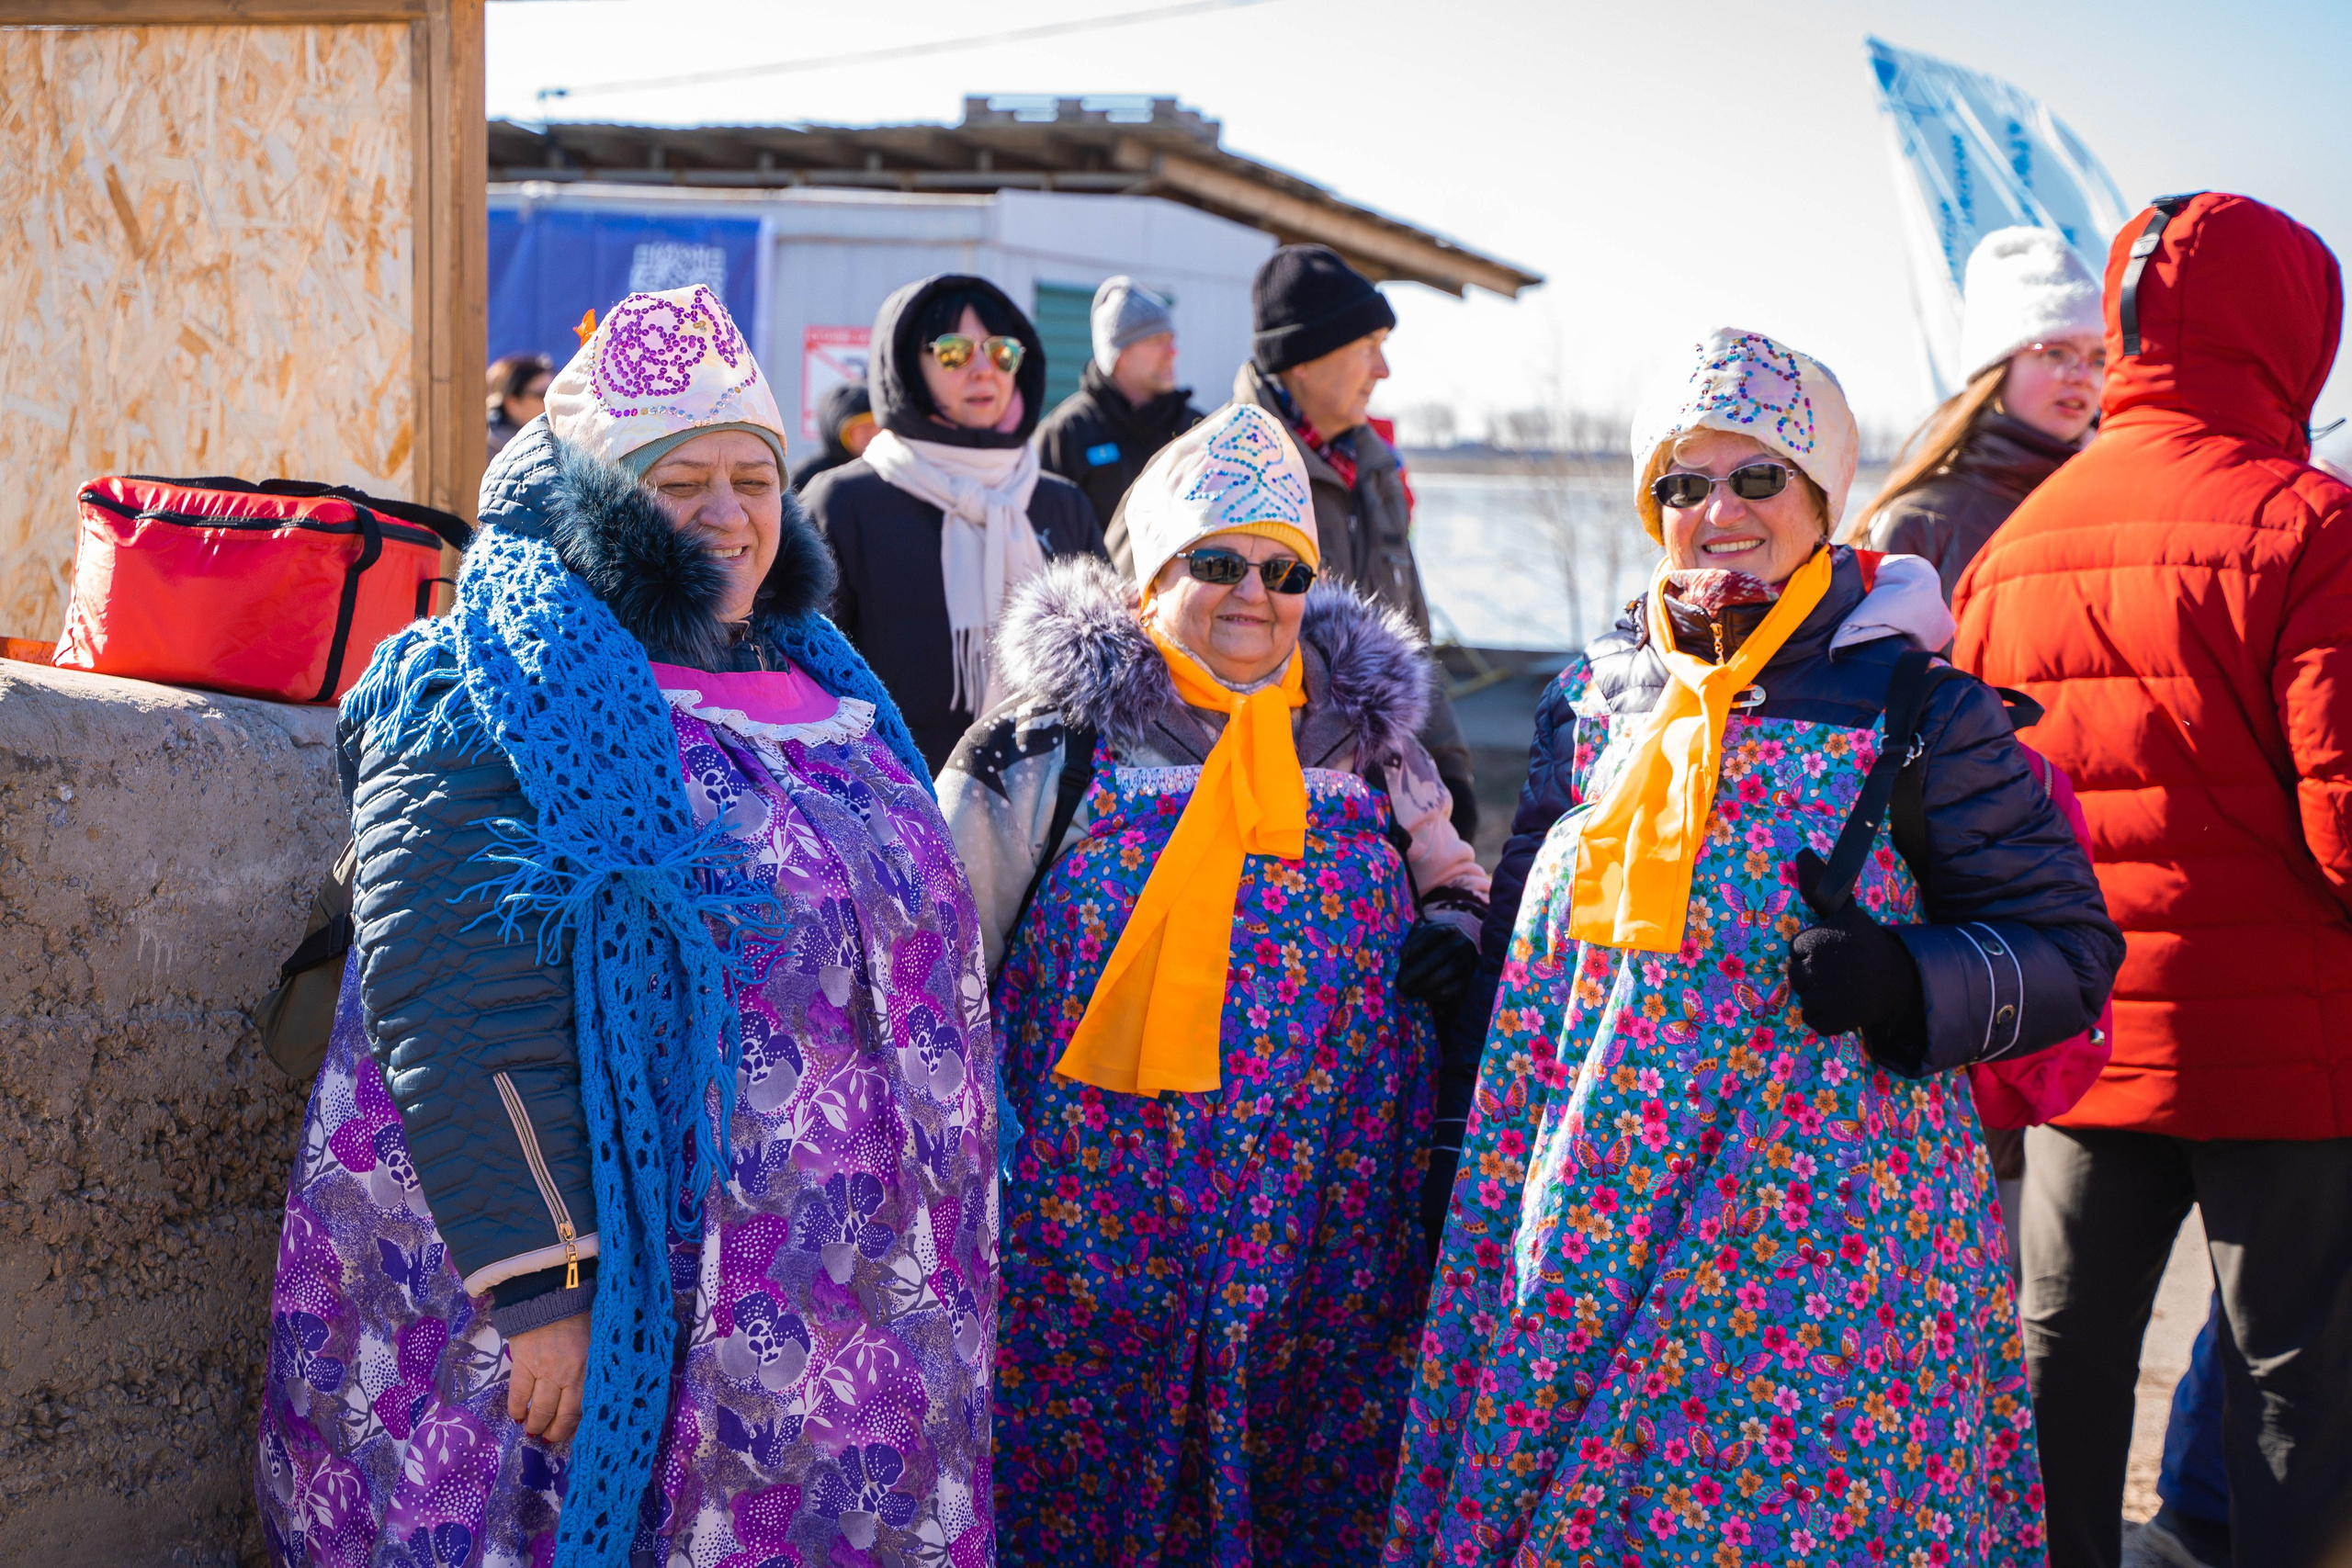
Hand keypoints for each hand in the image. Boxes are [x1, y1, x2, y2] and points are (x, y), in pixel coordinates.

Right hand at [507, 1313, 589, 1444]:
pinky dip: (516, 1409)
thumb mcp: (598, 1338)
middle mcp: (571, 1373)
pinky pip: (518, 1394)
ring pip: (541, 1408)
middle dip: (556, 1431)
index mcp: (592, 1367)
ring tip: (532, 1431)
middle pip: (563, 1414)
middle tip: (549, 1438)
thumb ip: (595, 1363)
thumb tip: (596, 1387)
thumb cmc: (581, 1311)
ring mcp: (546, 1370)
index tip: (573, 1434)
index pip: (586, 1407)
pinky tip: (516, 1416)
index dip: (577, 1425)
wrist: (552, 1289)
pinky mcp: (523, 1362)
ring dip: (535, 1425)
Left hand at [1396, 920, 1478, 1012]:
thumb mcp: (1423, 939)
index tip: (1402, 956)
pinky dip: (1439, 993)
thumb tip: (1396, 949)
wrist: (1454, 961)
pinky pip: (1456, 987)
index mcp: (1449, 928)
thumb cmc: (1431, 949)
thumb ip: (1412, 939)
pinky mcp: (1470, 978)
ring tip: (1410, 990)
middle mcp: (1462, 942)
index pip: (1434, 932)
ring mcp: (1469, 960)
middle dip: (1418, 970)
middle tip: (1401, 982)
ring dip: (1427, 983)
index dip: (1417, 943)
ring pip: (1449, 970)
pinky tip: (1424, 995)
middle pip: (1440, 954)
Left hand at [1788, 850, 1924, 1059]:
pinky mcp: (1835, 1018)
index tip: (1835, 951)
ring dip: (1820, 996)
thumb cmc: (1864, 945)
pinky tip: (1844, 1006)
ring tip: (1843, 987)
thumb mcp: (1844, 912)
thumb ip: (1820, 886)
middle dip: (1814, 975)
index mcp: (1821, 937)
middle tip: (1840, 971)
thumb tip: (1801, 853)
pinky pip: (1812, 1019)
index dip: (1813, 952)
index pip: (1796, 949)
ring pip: (1803, 997)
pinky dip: (1825, 1018)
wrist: (1898, 981)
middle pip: (1795, 975)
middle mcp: (1822, 964)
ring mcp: (1829, 993)